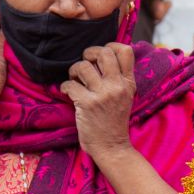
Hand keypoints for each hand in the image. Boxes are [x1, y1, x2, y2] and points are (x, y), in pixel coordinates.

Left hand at [61, 44, 136, 161]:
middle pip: (104, 53)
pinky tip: (68, 93)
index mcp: (128, 83)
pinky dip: (65, 87)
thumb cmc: (114, 121)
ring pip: (83, 66)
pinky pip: (70, 84)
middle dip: (89, 54)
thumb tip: (99, 58)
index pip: (126, 51)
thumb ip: (118, 78)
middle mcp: (117, 86)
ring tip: (74, 80)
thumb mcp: (125, 97)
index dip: (110, 46)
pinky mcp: (87, 104)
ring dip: (74, 71)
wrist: (112, 147)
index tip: (99, 56)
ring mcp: (103, 95)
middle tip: (84, 63)